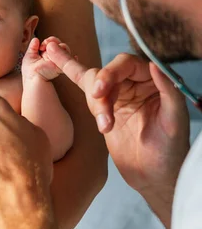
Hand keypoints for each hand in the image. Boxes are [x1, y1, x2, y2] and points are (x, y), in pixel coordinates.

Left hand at [22, 36, 67, 80]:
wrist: (33, 77)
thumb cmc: (30, 71)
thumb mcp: (29, 56)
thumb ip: (33, 47)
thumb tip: (36, 39)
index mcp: (46, 54)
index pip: (51, 43)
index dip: (48, 41)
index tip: (41, 45)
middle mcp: (53, 56)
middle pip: (58, 43)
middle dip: (53, 40)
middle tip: (46, 44)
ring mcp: (58, 60)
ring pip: (64, 47)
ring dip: (57, 45)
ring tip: (49, 49)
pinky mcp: (62, 63)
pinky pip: (67, 55)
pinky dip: (64, 51)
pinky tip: (58, 53)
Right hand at [46, 44, 189, 228]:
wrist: (154, 176)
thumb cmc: (171, 149)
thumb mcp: (176, 120)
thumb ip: (169, 91)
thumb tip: (155, 65)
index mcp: (151, 78)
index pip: (126, 64)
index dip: (110, 73)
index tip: (99, 92)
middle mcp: (133, 81)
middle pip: (106, 73)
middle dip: (99, 92)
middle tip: (100, 111)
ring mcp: (116, 93)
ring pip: (92, 84)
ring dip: (95, 105)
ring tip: (104, 128)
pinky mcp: (102, 106)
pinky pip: (82, 83)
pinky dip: (67, 67)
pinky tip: (52, 53)